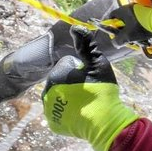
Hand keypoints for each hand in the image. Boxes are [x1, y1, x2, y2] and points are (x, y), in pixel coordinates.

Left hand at [42, 26, 138, 150]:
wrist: (103, 121)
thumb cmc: (101, 90)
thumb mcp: (97, 62)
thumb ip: (86, 44)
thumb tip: (75, 27)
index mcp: (56, 74)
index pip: (68, 64)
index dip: (81, 69)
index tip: (90, 77)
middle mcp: (47, 91)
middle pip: (61, 79)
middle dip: (73, 81)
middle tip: (88, 89)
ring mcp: (49, 109)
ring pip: (59, 95)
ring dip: (68, 95)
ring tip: (84, 101)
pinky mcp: (53, 123)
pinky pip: (59, 111)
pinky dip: (67, 110)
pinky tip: (79, 111)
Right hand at [104, 3, 151, 47]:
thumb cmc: (142, 27)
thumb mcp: (127, 36)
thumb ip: (118, 40)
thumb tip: (115, 43)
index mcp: (123, 10)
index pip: (111, 17)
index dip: (111, 26)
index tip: (114, 34)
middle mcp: (130, 8)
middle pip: (122, 21)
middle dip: (123, 32)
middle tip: (125, 39)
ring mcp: (139, 10)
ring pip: (130, 23)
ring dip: (131, 33)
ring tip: (135, 39)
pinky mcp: (146, 14)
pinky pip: (138, 23)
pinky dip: (138, 30)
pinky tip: (142, 37)